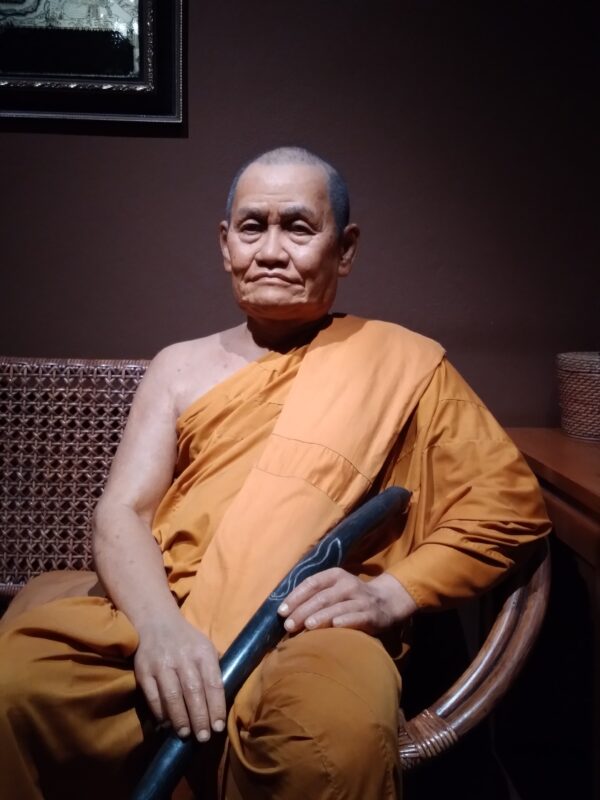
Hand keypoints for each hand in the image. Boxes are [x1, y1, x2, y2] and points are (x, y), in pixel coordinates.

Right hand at [133, 613, 224, 741]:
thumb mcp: (205, 647)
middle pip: (193, 692)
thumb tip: (220, 703)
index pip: (213, 683)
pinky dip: (161, 713)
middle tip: (203, 737)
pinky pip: (153, 697)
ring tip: (186, 734)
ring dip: (180, 720)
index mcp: (202, 652)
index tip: (218, 727)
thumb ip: (213, 670)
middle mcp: (182, 657)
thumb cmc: (186, 640)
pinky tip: (167, 724)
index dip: (216, 707)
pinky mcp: (143, 671)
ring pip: (172, 697)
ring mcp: (161, 664)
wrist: (156, 621)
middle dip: (200, 718)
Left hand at [277, 568, 417, 634]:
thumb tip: (285, 611)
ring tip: (306, 626)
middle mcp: (348, 584)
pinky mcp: (372, 615)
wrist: (385, 602)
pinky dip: (346, 621)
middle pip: (322, 597)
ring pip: (338, 607)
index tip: (281, 611)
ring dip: (321, 616)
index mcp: (335, 575)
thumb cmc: (349, 598)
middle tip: (288, 625)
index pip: (312, 583)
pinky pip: (357, 617)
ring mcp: (361, 599)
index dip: (296, 596)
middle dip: (303, 611)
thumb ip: (314, 596)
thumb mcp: (334, 589)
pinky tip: (335, 626)